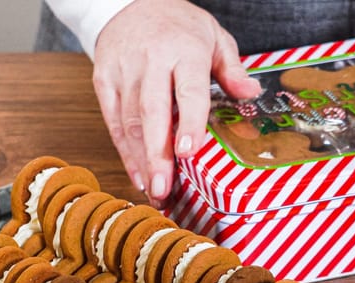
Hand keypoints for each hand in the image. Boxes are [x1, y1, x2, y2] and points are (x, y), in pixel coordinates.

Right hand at [93, 0, 260, 206]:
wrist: (130, 2)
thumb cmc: (179, 24)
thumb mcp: (214, 36)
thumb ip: (232, 68)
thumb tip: (251, 93)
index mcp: (184, 50)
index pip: (188, 90)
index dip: (189, 123)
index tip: (190, 152)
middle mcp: (150, 61)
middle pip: (152, 112)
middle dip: (158, 154)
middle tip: (165, 187)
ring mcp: (124, 71)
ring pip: (129, 120)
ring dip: (141, 159)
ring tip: (154, 190)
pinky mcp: (104, 79)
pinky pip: (112, 119)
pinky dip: (123, 149)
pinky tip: (136, 173)